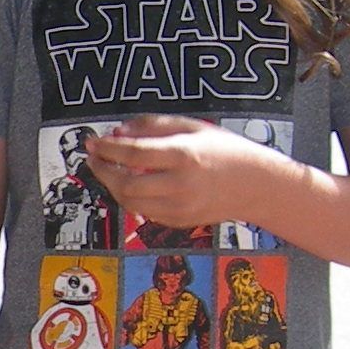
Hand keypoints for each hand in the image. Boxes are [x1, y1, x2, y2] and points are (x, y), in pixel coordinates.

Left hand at [85, 115, 285, 232]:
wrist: (257, 185)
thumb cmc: (226, 151)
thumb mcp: (193, 127)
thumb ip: (153, 127)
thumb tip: (118, 132)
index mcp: (184, 155)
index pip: (132, 152)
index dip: (107, 147)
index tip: (92, 142)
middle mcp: (180, 184)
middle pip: (125, 183)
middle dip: (103, 171)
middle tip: (93, 159)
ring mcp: (180, 207)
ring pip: (130, 202)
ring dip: (113, 186)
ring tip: (108, 170)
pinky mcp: (180, 221)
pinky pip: (144, 212)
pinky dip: (132, 198)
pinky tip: (130, 184)